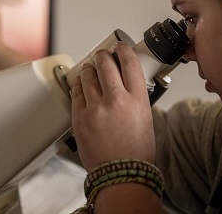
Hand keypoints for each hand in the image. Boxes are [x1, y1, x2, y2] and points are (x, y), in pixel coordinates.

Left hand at [71, 42, 155, 171]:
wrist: (120, 174)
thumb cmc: (135, 152)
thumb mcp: (145, 119)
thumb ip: (134, 98)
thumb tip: (125, 84)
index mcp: (137, 100)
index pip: (130, 63)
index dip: (124, 49)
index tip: (120, 46)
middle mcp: (116, 100)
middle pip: (106, 64)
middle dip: (102, 55)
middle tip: (102, 55)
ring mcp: (96, 108)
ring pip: (88, 75)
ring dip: (90, 69)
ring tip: (91, 69)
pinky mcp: (80, 116)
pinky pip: (77, 91)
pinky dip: (79, 84)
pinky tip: (82, 83)